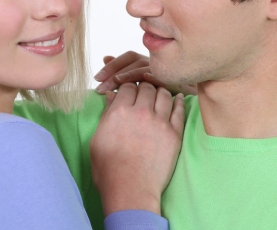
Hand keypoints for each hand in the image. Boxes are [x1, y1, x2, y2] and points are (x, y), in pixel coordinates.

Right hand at [89, 82, 185, 215]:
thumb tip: (110, 96)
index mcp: (119, 112)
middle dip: (144, 87)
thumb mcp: (98, 139)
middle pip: (147, 87)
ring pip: (164, 94)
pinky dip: (178, 101)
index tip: (129, 92)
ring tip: (159, 94)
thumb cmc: (109, 169)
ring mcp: (160, 122)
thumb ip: (106, 114)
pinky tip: (177, 98)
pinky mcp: (174, 133)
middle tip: (144, 92)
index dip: (128, 87)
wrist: (131, 189)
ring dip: (160, 91)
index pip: (128, 86)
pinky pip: (179, 110)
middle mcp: (141, 112)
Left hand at [94, 51, 196, 95]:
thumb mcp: (139, 87)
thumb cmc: (163, 93)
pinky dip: (155, 75)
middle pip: (132, 59)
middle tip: (100, 86)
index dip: (110, 66)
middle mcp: (155, 61)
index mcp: (146, 62)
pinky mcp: (177, 79)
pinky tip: (145, 79)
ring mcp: (166, 68)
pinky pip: (165, 75)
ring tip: (116, 83)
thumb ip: (123, 74)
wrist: (192, 100)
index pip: (126, 58)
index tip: (96, 79)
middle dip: (114, 71)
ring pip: (146, 66)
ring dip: (129, 74)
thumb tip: (105, 58)